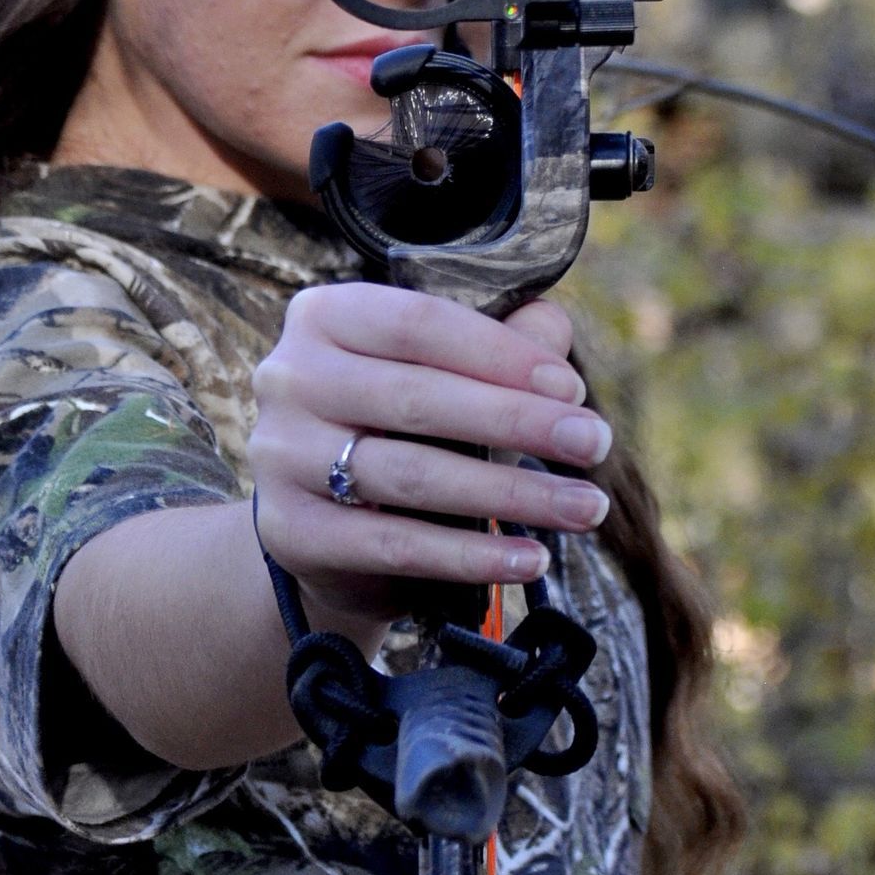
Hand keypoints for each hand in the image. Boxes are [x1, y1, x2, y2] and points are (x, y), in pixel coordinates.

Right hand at [247, 280, 612, 624]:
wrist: (325, 532)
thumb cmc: (398, 431)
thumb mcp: (442, 378)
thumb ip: (496, 346)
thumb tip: (552, 328)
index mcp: (322, 317)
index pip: (419, 324)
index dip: (501, 355)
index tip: (572, 390)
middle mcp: (288, 377)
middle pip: (417, 397)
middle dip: (519, 422)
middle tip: (594, 445)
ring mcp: (280, 455)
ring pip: (410, 474)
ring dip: (510, 493)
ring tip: (582, 508)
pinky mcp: (290, 530)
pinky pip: (394, 544)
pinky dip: (470, 554)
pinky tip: (529, 557)